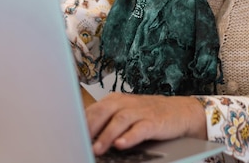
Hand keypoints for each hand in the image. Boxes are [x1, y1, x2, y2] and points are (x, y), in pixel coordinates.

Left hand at [86, 92, 206, 155]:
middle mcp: (127, 103)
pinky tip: (121, 144)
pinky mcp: (155, 122)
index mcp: (115, 100)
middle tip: (79, 142)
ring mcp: (141, 112)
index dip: (80, 123)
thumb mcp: (125, 113)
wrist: (180, 111)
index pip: (93, 109)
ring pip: (120, 120)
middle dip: (90, 127)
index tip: (68, 135)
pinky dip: (130, 136)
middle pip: (104, 111)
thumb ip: (105, 121)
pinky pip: (141, 128)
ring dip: (107, 134)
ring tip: (98, 148)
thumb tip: (80, 135)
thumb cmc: (148, 114)